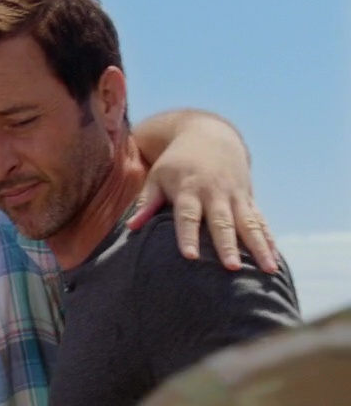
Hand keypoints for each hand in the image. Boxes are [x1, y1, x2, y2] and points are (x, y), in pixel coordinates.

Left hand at [128, 119, 277, 272]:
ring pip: (249, 224)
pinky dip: (269, 240)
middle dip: (228, 246)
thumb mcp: (157, 176)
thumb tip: (131, 227)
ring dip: (259, 247)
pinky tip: (274, 260)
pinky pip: (261, 221)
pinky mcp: (248, 199)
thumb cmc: (175, 162)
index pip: (187, 216)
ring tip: (268, 270)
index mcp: (190, 189)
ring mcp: (236, 196)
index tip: (190, 257)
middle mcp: (216, 193)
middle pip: (222, 223)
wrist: (209, 135)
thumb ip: (147, 202)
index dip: (188, 236)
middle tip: (232, 268)